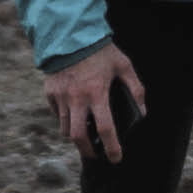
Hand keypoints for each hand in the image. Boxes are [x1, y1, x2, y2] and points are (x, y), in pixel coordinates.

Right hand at [44, 43, 144, 164]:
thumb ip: (135, 88)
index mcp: (97, 92)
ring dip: (76, 136)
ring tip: (85, 135)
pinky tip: (75, 115)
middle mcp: (76, 98)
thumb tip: (142, 112)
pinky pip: (57, 114)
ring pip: (65, 129)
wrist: (69, 33)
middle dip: (88, 151)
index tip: (116, 158)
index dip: (112, 147)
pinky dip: (66, 120)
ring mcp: (61, 96)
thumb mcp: (123, 65)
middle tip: (96, 154)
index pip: (105, 129)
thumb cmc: (100, 50)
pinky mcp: (50, 92)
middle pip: (78, 137)